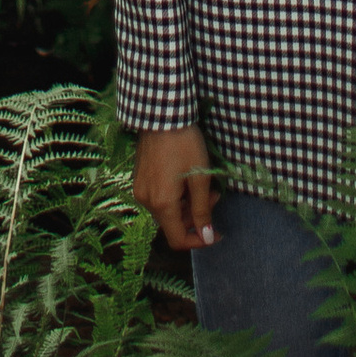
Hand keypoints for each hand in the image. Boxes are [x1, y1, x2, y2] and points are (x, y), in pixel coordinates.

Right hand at [132, 126, 219, 250]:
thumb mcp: (200, 177)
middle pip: (173, 224)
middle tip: (214, 196)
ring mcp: (140, 190)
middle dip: (196, 217)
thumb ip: (202, 210)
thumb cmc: (184, 144)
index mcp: (162, 203)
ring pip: (167, 211)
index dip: (199, 241)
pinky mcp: (139, 179)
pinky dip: (175, 197)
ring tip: (203, 184)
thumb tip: (207, 237)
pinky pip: (159, 199)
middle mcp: (147, 201)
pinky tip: (186, 179)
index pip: (178, 239)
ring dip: (187, 205)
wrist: (162, 115)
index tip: (216, 233)